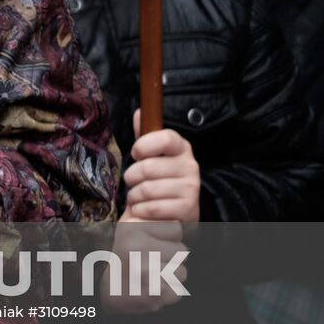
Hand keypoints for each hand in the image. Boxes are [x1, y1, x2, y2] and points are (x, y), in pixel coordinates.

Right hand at [100, 217, 189, 313]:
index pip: (176, 227)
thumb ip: (140, 212)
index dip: (168, 239)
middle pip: (182, 250)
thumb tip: (151, 201)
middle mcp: (137, 245)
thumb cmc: (122, 258)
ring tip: (151, 277)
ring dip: (171, 277)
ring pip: (182, 271)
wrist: (106, 294)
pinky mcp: (153, 292)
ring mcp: (145, 270)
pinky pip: (177, 290)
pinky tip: (152, 290)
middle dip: (171, 259)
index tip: (151, 245)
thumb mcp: (126, 228)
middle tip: (150, 264)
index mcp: (132, 227)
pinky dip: (169, 293)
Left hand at [122, 109, 199, 223]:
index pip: (165, 138)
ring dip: (134, 196)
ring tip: (138, 197)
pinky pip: (152, 208)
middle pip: (147, 167)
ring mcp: (191, 188)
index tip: (136, 154)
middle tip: (133, 182)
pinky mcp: (188, 209)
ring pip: (147, 189)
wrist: (176, 211)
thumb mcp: (152, 155)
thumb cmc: (159, 178)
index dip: (144, 146)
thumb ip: (144, 135)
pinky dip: (140, 210)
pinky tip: (143, 209)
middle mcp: (191, 166)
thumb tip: (139, 112)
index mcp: (181, 147)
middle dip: (131, 177)